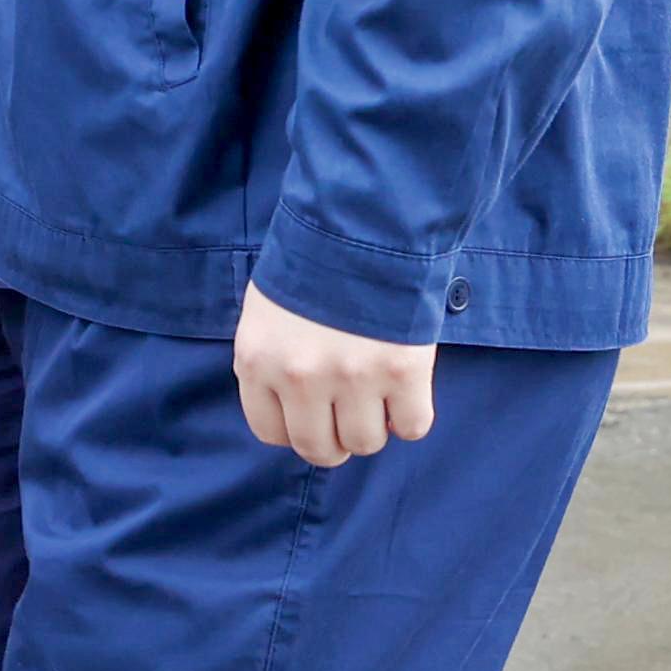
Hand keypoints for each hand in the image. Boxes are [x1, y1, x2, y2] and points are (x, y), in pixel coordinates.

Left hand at [230, 281, 436, 469]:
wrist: (362, 221)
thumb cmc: (313, 263)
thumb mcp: (268, 313)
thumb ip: (273, 363)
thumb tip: (293, 412)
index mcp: (257, 361)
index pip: (270, 433)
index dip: (295, 428)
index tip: (312, 415)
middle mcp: (299, 377)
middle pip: (318, 448)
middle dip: (335, 440)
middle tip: (348, 417)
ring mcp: (352, 377)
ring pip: (366, 443)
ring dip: (375, 425)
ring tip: (378, 393)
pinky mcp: (402, 371)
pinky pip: (413, 426)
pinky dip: (412, 415)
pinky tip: (405, 389)